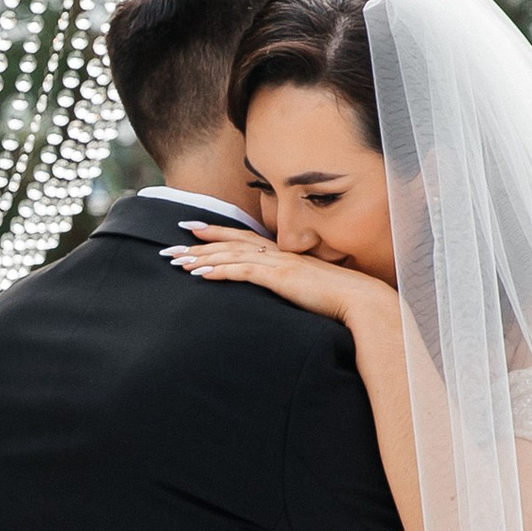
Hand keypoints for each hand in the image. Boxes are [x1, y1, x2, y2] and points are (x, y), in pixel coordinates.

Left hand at [165, 224, 383, 330]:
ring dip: (200, 258)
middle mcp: (277, 254)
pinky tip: (199, 275)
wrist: (362, 301)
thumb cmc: (339, 299)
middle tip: (169, 247)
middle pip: (229, 243)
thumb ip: (290, 284)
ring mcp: (278, 264)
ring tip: (176, 262)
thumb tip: (278, 290)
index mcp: (283, 255)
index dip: (215, 233)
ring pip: (230, 256)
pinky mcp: (280, 278)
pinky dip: (219, 272)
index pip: (242, 238)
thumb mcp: (308, 288)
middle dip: (197, 244)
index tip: (191, 229)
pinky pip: (242, 272)